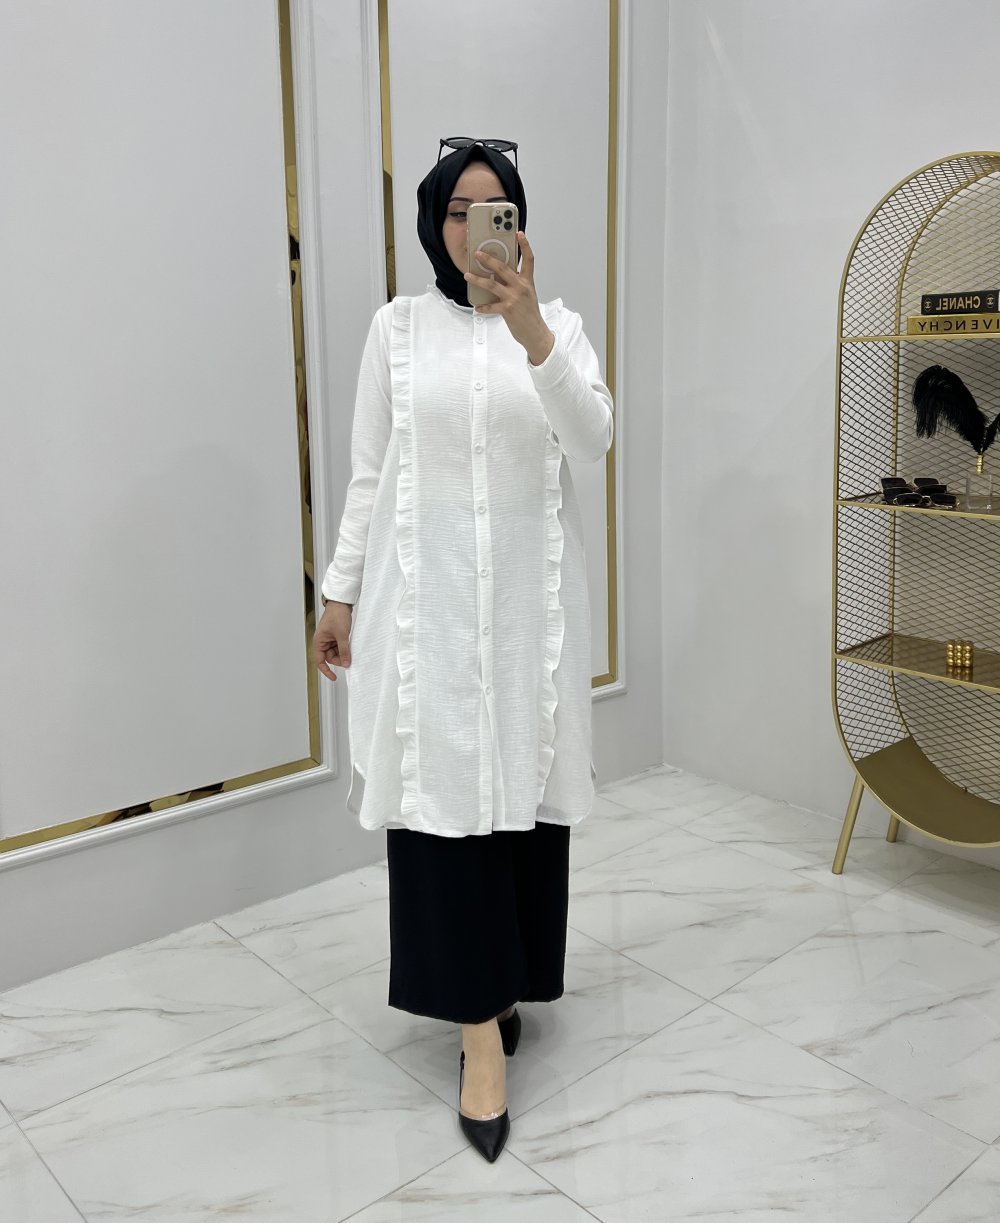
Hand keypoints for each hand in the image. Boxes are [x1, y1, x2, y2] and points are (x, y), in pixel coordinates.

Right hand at [312, 602, 351, 680]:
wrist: (341, 603)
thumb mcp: (342, 635)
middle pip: (330, 658)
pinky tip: (350, 646)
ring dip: (343, 653)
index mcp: (319, 642)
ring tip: (350, 649)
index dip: (326, 671)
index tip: (334, 677)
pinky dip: (345, 648)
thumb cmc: (336, 615)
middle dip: (339, 660)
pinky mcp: (335, 636)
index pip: (320, 661)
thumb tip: (346, 663)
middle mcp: (322, 642)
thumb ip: (344, 650)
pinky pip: (339, 647)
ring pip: (336, 653)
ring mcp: (329, 639)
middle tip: (349, 659)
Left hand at [464, 231, 554, 364]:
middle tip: (478, 253)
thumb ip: (515, 283)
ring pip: (492, 285)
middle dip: (489, 259)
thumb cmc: (529, 313)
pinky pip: (491, 306)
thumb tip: (497, 275)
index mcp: (527, 281)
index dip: (525, 245)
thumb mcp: (527, 294)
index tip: (519, 233)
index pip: (529, 259)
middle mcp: (521, 287)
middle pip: (503, 268)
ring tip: (467, 275)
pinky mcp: (508, 310)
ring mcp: (514, 298)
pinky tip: (477, 307)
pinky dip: (483, 307)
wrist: (535, 333)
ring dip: (478, 279)